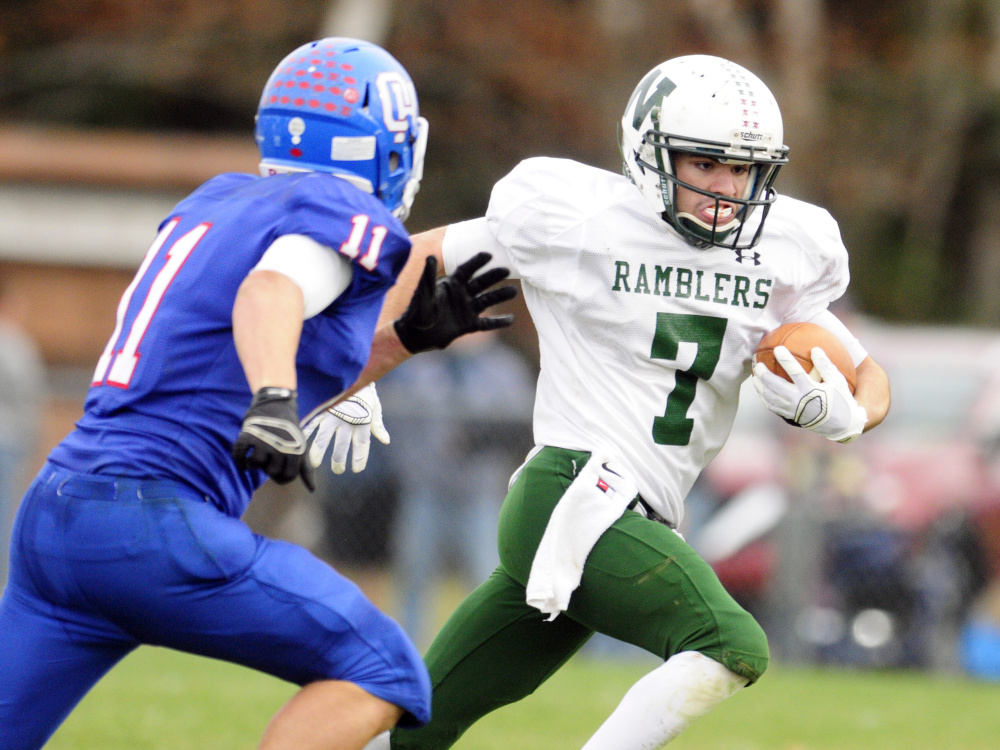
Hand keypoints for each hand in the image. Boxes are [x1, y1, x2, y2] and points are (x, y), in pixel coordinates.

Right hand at [232, 387, 314, 489]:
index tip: (277, 470)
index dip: (281, 477)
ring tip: (256, 455)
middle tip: (268, 458)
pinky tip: (243, 459)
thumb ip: (306, 469)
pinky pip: (239, 455)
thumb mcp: (302, 448)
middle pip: (270, 472)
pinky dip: (239, 460)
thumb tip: (312, 490)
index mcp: (295, 452)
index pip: (287, 477)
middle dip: (268, 469)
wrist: (276, 405)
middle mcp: (280, 447)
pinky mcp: (248, 435)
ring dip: (253, 464)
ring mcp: (264, 441)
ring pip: (255, 464)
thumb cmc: (290, 431)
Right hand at [303, 383, 389, 473]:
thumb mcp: (374, 406)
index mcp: (363, 421)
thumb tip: (385, 441)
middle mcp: (347, 421)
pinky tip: (299, 443)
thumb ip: (377, 424)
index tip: (356, 469)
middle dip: (339, 460)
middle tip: (338, 470)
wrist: (352, 370)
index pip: (362, 445)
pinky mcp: (321, 408)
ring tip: (315, 464)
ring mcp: (333, 415)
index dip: (360, 459)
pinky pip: (311, 423)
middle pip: (341, 446)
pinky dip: (304, 434)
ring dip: (318, 453)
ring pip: (323, 439)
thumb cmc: (364, 390)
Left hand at [393, 252, 517, 353]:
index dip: (477, 262)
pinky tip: (510, 319)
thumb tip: (428, 256)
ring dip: (500, 296)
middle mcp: (462, 294)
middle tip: (507, 269)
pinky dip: (498, 322)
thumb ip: (427, 276)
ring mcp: (467, 310)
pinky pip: (486, 324)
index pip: (466, 270)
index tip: (489, 254)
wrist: (415, 335)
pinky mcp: (469, 325)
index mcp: (451, 284)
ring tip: (513, 292)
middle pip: (481, 283)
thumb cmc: (416, 311)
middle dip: (493, 276)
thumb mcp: (423, 293)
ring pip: (487, 300)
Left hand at [752, 345, 867, 442]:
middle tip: (758, 363)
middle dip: (764, 374)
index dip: (785, 359)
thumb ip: (826, 365)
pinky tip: (761, 390)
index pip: (795, 372)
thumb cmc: (840, 400)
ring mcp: (792, 409)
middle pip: (775, 385)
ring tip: (755, 375)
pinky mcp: (789, 415)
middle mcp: (798, 400)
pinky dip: (764, 397)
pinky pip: (772, 406)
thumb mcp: (837, 381)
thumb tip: (815, 349)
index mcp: (810, 390)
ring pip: (769, 397)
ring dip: (760, 385)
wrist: (839, 425)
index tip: (778, 348)